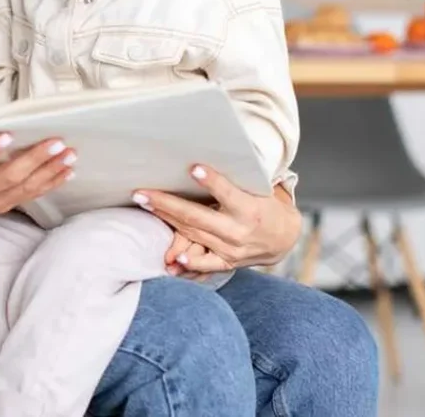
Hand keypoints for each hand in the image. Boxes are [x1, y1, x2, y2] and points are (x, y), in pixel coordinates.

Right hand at [0, 124, 76, 230]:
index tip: (7, 136)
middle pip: (10, 176)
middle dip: (36, 160)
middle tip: (56, 142)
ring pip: (26, 187)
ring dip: (50, 171)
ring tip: (70, 155)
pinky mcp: (3, 205)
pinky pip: (30, 195)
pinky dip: (50, 183)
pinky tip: (67, 172)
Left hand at [134, 165, 301, 271]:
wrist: (283, 239)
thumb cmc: (265, 206)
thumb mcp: (258, 189)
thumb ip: (236, 180)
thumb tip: (207, 160)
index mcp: (249, 209)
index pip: (228, 194)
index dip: (213, 182)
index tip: (194, 168)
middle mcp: (238, 231)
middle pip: (197, 217)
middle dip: (167, 204)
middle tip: (142, 193)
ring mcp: (231, 250)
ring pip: (192, 234)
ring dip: (166, 221)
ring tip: (145, 206)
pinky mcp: (226, 262)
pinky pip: (205, 264)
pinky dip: (189, 263)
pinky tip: (171, 258)